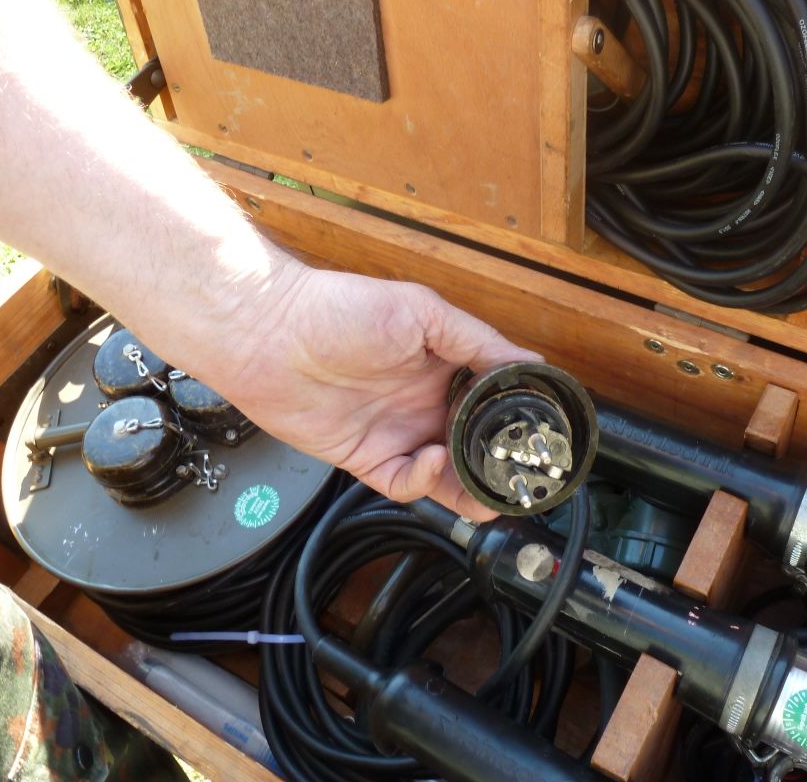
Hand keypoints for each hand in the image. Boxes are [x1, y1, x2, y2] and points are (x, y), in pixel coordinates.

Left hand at [206, 265, 537, 519]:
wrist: (267, 334)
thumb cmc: (338, 309)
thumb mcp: (421, 312)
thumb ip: (476, 340)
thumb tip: (528, 361)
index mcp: (443, 364)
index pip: (491, 400)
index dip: (515, 420)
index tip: (539, 435)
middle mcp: (424, 401)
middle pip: (473, 444)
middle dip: (498, 465)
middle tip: (520, 477)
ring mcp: (397, 432)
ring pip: (446, 475)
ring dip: (470, 489)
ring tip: (490, 497)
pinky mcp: (367, 458)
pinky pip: (405, 484)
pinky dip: (425, 481)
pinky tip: (433, 462)